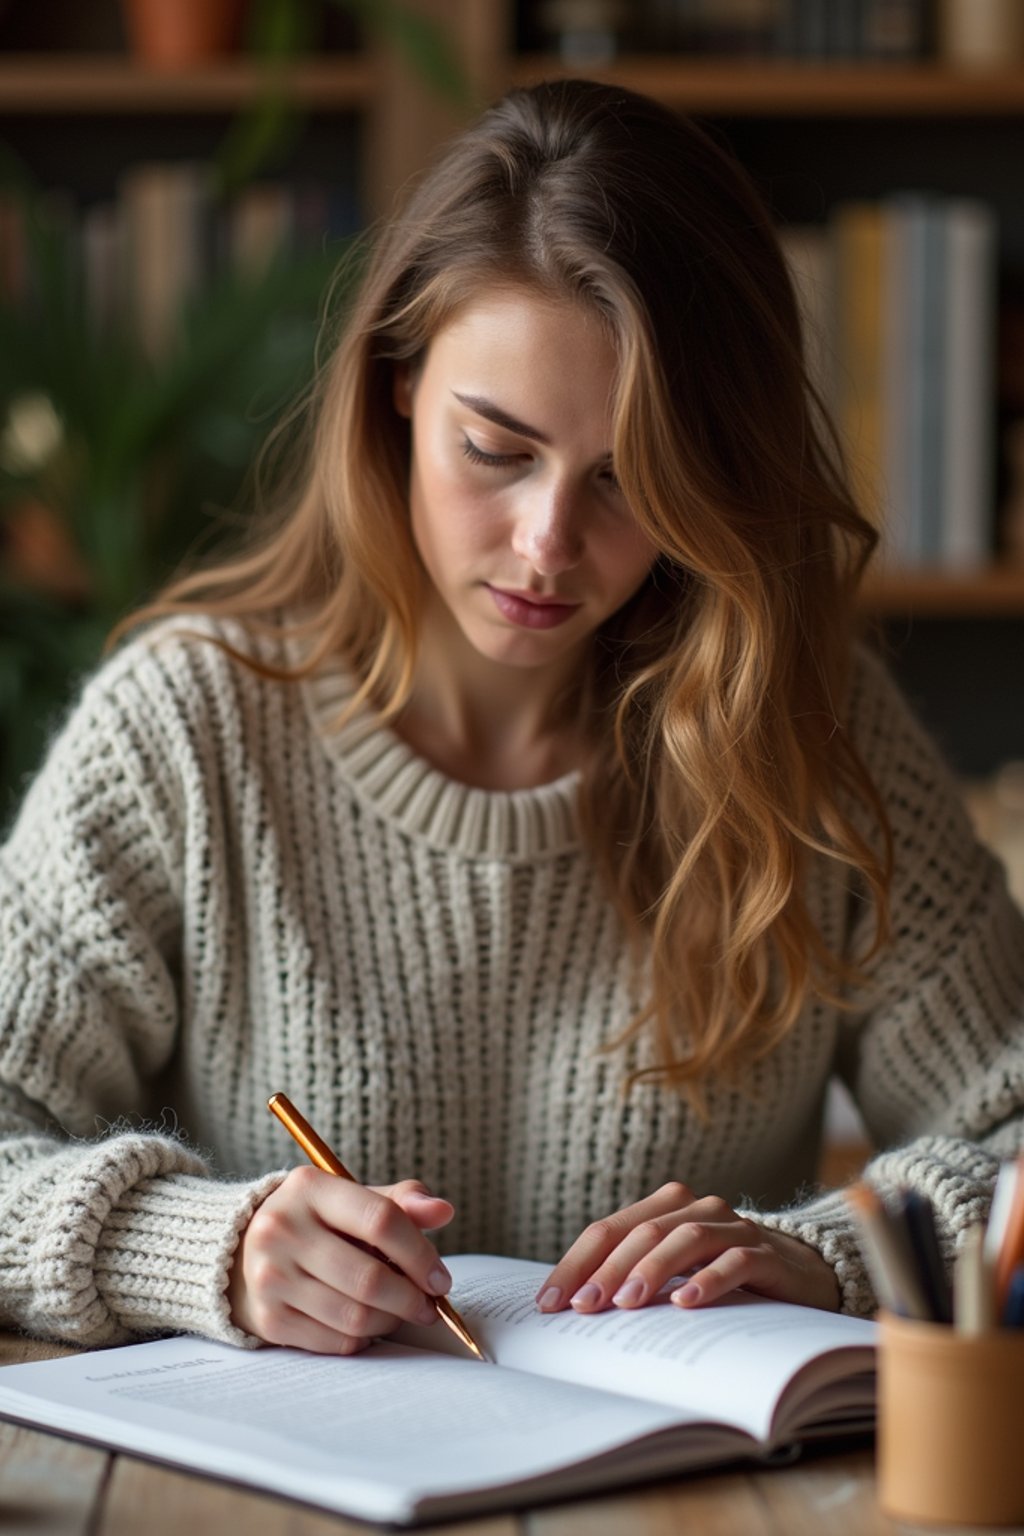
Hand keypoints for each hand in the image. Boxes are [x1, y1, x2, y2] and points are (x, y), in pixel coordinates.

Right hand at [227, 1167, 454, 1352]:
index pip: (380, 1220)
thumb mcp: (350, 1198)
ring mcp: (271, 1276)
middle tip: (429, 1306)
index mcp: (309, 1188)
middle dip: (411, 1299)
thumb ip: (399, 1202)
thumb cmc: (315, 1222)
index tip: (440, 1279)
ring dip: (390, 1321)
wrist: (243, 1251)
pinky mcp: (268, 1318)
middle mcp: (282, 1229)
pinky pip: (335, 1341)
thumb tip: (443, 1211)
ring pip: (354, 1316)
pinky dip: (362, 1338)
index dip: (420, 1254)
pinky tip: (367, 1324)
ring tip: (400, 1313)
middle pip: (369, 1278)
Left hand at [535, 1182, 839, 1315]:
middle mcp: (697, 1208)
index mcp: (666, 1207)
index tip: (550, 1302)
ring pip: (683, 1238)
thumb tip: (574, 1309)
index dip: (576, 1263)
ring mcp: (733, 1227)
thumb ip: (635, 1275)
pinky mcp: (764, 1253)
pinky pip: (733, 1260)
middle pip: (641, 1232)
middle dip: (607, 1270)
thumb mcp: (675, 1271)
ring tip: (626, 1304)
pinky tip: (687, 1303)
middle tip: (583, 1307)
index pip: (609, 1229)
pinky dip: (707, 1280)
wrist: (803, 1269)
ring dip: (651, 1271)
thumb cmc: (722, 1272)